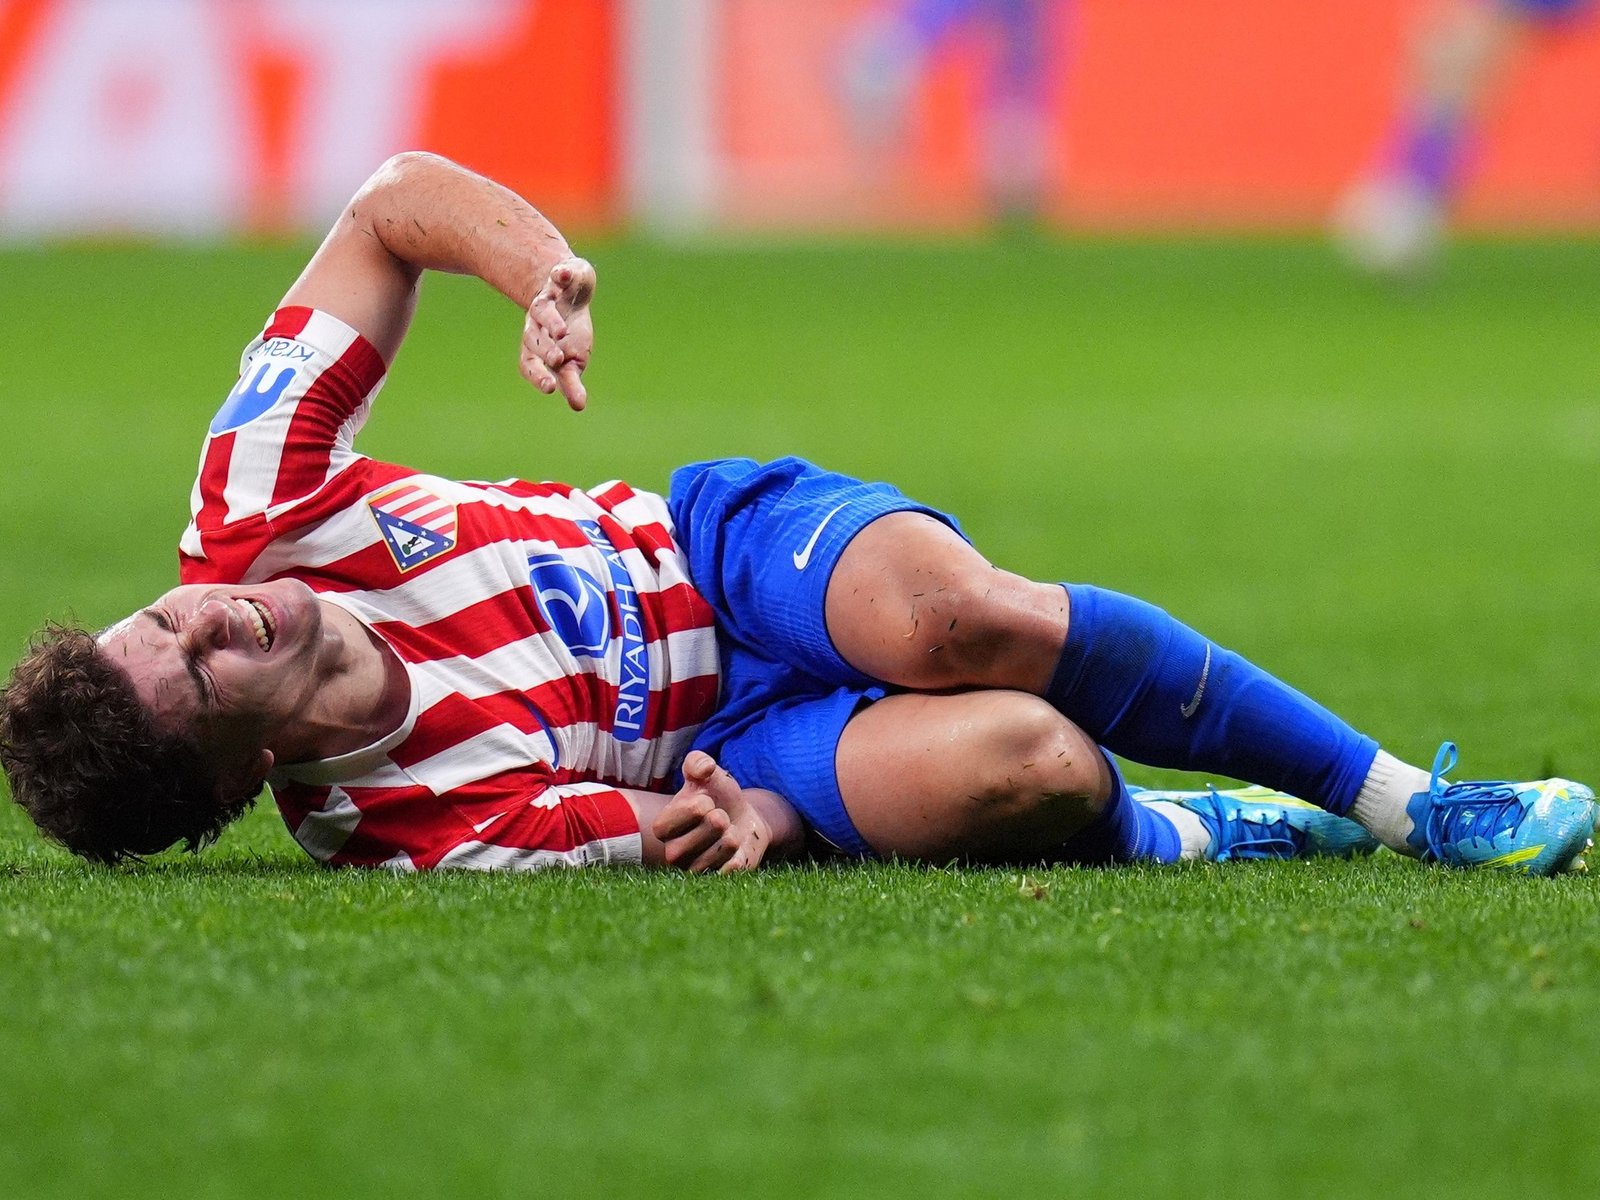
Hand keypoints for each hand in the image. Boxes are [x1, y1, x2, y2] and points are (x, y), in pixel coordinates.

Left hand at [521, 257, 595, 410]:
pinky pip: (558, 276)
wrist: (568, 292)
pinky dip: (561, 275)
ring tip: (562, 331)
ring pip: (541, 310)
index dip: (537, 375)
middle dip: (545, 349)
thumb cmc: (570, 334)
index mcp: (539, 347)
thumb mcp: (572, 360)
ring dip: (550, 321)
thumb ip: (572, 382)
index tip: (550, 388)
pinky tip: (563, 274)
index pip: (530, 364)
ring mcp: (546, 301)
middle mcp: (536, 325)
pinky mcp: (559, 279)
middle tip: (558, 360)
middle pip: (533, 338)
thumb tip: (578, 407)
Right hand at [651, 751, 772, 873]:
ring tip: (729, 831)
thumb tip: (704, 768)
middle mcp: (673, 853)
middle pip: (701, 835)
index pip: (678, 818)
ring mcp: (694, 869)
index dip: (697, 806)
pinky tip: (736, 851)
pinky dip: (738, 857)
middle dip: (717, 821)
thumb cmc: (717, 795)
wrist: (743, 816)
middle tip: (720, 818)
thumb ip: (698, 762)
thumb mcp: (707, 773)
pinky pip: (729, 871)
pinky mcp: (715, 881)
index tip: (705, 801)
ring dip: (731, 837)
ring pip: (718, 852)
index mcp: (662, 827)